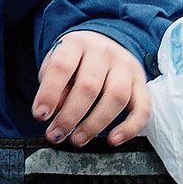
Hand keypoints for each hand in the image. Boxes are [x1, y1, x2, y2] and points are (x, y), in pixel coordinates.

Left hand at [32, 31, 150, 146]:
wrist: (101, 43)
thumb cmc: (72, 61)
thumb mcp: (53, 65)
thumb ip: (52, 85)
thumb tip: (55, 110)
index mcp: (75, 44)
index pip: (62, 67)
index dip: (49, 93)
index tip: (40, 116)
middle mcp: (103, 52)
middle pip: (89, 86)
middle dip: (70, 116)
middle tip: (56, 134)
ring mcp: (125, 65)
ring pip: (116, 97)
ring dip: (95, 124)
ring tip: (78, 140)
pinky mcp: (141, 81)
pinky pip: (142, 106)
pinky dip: (130, 127)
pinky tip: (114, 140)